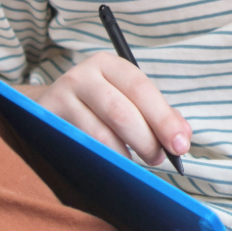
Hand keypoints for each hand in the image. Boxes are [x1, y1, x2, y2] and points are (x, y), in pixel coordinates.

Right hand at [20, 53, 190, 166]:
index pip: (141, 89)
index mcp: (110, 65)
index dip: (163, 119)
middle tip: (157, 158)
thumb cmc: (99, 108)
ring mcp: (62, 97)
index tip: (180, 145)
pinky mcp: (48, 121)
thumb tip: (182, 136)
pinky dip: (103, 161)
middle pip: (121, 112)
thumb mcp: (128, 101)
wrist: (49, 109)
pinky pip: (81, 148)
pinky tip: (111, 165)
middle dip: (146, 141)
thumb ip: (159, 116)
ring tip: (134, 164)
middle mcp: (83, 75)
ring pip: (100, 135)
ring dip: (125, 156)